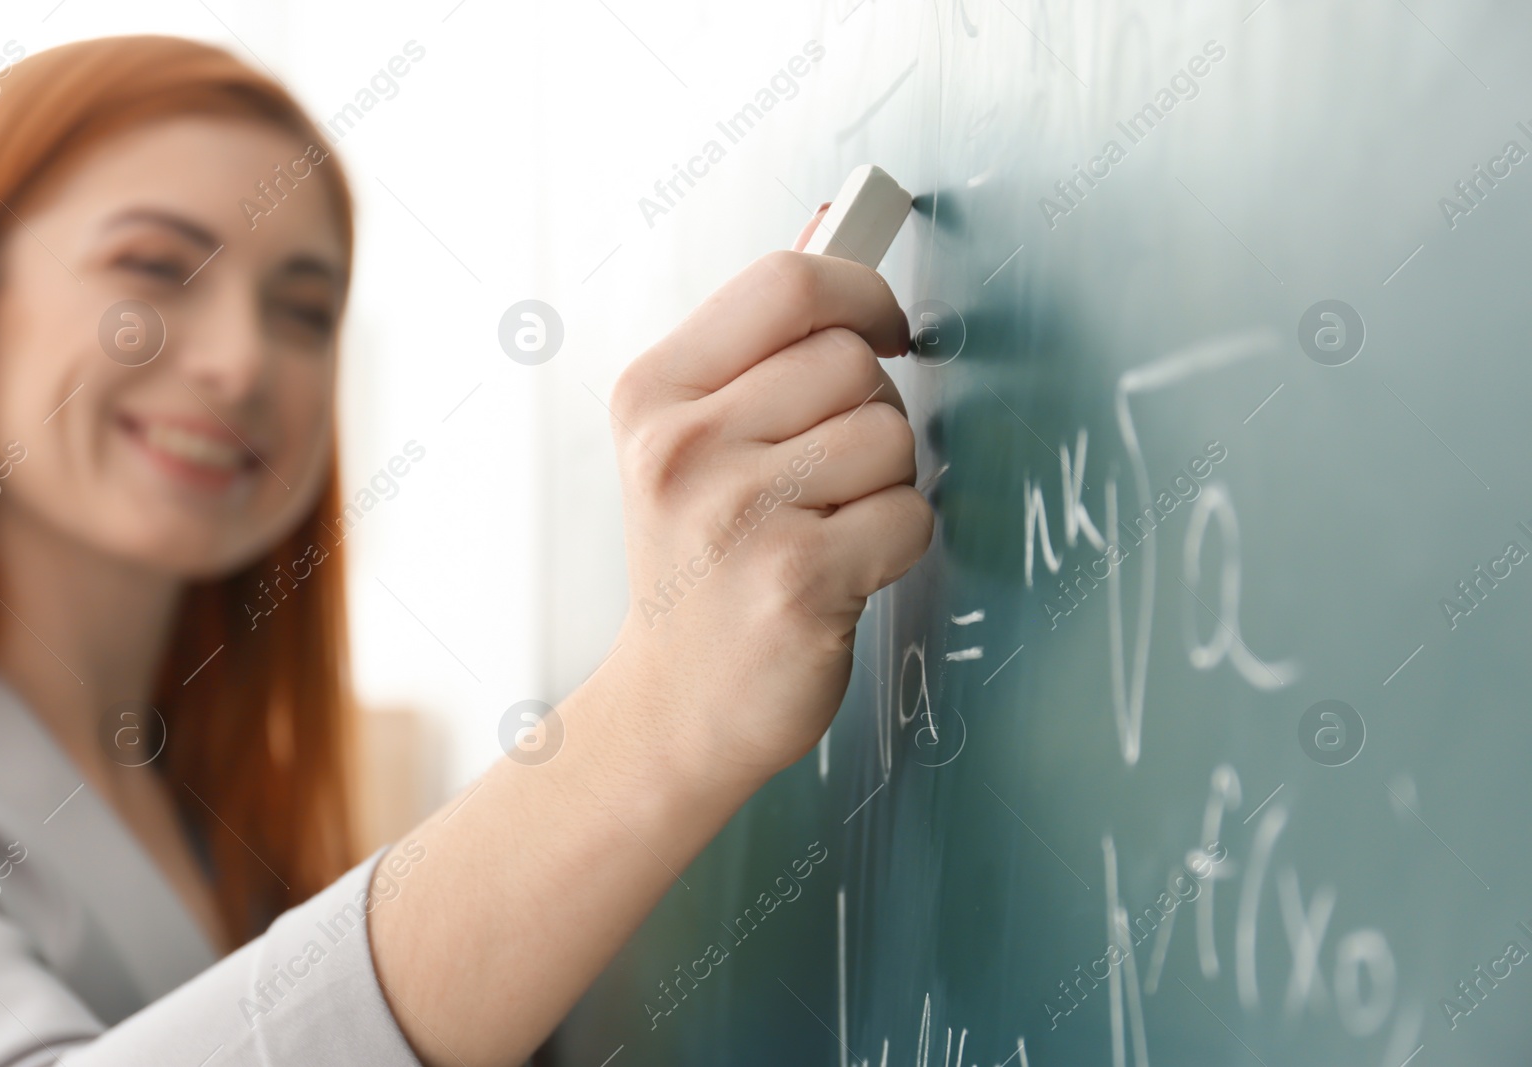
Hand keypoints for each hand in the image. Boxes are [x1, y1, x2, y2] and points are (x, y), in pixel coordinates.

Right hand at [603, 207, 933, 786]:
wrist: (674, 707)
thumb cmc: (697, 567)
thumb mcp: (691, 441)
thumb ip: (758, 338)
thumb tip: (831, 221)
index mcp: (654, 396)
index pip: (788, 283)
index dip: (861, 293)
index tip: (882, 330)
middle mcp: (685, 449)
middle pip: (854, 361)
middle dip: (870, 411)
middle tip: (825, 473)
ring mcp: (739, 515)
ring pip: (892, 435)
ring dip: (885, 483)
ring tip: (824, 527)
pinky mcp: (798, 579)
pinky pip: (910, 515)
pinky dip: (895, 544)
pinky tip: (840, 572)